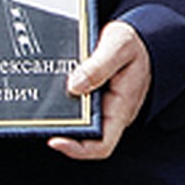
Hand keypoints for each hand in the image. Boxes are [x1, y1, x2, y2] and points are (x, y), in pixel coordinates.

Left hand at [47, 21, 150, 160]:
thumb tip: (74, 86)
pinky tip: (52, 86)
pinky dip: (61, 98)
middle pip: (82, 135)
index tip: (55, 139)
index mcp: (122, 107)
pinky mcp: (90, 96)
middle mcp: (110, 113)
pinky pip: (74, 105)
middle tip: (43, 111)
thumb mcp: (120, 45)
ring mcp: (100, 106)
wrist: (142, 35)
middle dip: (60, 125)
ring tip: (44, 96)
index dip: (77, 149)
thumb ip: (100, 64)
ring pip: (74, 120)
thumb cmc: (136, 42)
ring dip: (58, 111)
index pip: (102, 145)